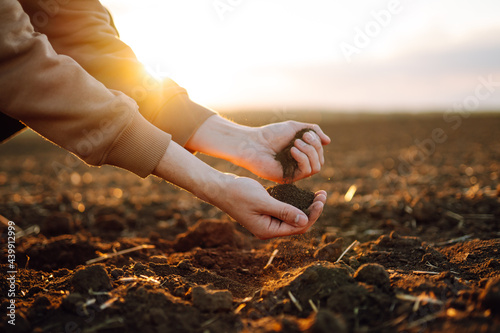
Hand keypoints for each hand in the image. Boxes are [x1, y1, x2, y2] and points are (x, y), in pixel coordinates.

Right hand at [153, 141, 326, 238]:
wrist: (219, 188)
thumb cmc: (238, 193)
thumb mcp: (263, 201)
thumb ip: (284, 211)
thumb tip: (305, 220)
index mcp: (268, 230)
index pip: (298, 227)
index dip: (312, 215)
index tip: (321, 200)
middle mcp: (269, 228)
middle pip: (298, 223)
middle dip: (312, 210)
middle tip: (323, 194)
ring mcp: (267, 220)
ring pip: (293, 216)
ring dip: (306, 206)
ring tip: (318, 193)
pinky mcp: (266, 211)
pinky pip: (285, 210)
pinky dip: (296, 202)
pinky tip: (303, 193)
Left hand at [185, 116, 330, 182]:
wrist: (252, 143)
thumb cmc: (270, 134)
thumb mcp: (295, 127)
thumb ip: (313, 131)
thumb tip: (328, 141)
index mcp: (301, 155)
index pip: (319, 154)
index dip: (317, 143)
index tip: (306, 133)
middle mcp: (298, 165)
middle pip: (320, 161)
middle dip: (315, 147)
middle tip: (302, 137)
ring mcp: (294, 173)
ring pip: (316, 167)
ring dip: (310, 152)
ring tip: (296, 143)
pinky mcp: (288, 178)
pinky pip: (306, 171)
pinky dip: (303, 159)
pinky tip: (292, 150)